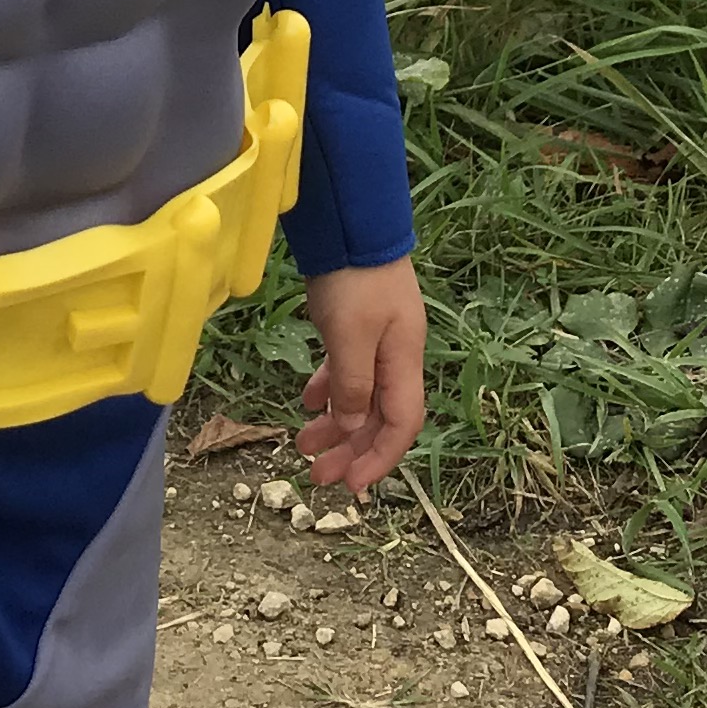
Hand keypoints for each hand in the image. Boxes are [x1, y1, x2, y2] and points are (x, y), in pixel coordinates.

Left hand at [295, 258, 427, 492]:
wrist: (351, 222)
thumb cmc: (355, 280)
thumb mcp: (352, 336)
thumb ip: (352, 384)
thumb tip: (350, 427)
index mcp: (404, 361)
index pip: (402, 424)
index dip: (379, 458)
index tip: (351, 485)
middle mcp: (396, 356)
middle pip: (378, 416)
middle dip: (351, 449)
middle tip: (316, 474)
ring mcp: (377, 339)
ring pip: (359, 396)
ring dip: (335, 424)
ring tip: (303, 443)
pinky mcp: (356, 325)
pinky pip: (346, 370)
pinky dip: (328, 390)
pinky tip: (307, 401)